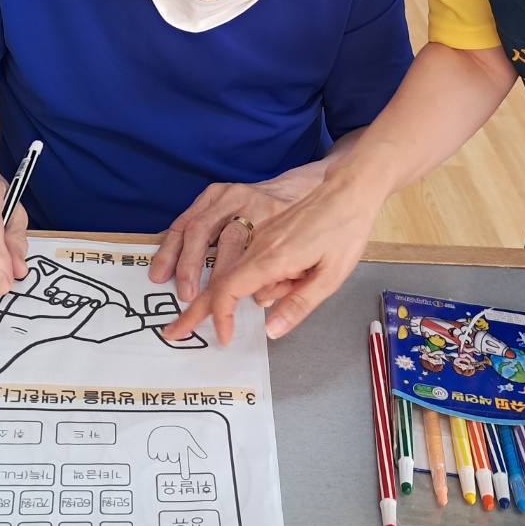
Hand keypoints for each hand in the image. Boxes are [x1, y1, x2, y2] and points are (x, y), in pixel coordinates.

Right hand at [165, 164, 381, 345]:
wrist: (350, 187)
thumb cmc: (346, 230)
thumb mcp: (331, 276)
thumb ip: (298, 305)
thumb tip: (270, 331)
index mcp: (272, 256)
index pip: (229, 290)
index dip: (220, 316)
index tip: (223, 338)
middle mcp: (258, 243)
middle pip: (218, 280)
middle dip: (196, 308)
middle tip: (174, 331)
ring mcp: (260, 233)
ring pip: (242, 271)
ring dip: (262, 288)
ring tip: (305, 277)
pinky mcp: (266, 229)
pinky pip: (253, 259)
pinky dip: (263, 274)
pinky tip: (299, 271)